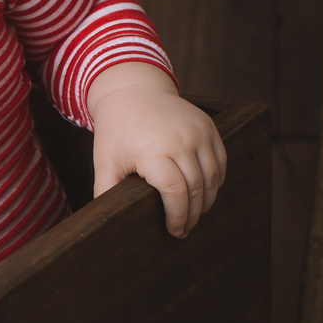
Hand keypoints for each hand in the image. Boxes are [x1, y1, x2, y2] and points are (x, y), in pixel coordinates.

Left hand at [87, 63, 226, 237]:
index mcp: (153, 150)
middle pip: (196, 188)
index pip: (175, 191)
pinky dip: (216, 181)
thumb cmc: (116, 130)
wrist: (132, 90)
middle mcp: (180, 140)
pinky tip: (205, 193)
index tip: (174, 231)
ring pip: (212, 177)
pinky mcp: (208, 127)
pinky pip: (220, 161)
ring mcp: (197, 132)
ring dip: (207, 201)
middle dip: (192, 215)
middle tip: (184, 229)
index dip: (178, 216)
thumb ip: (105, 191)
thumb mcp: (105, 161)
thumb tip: (103, 222)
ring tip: (194, 214)